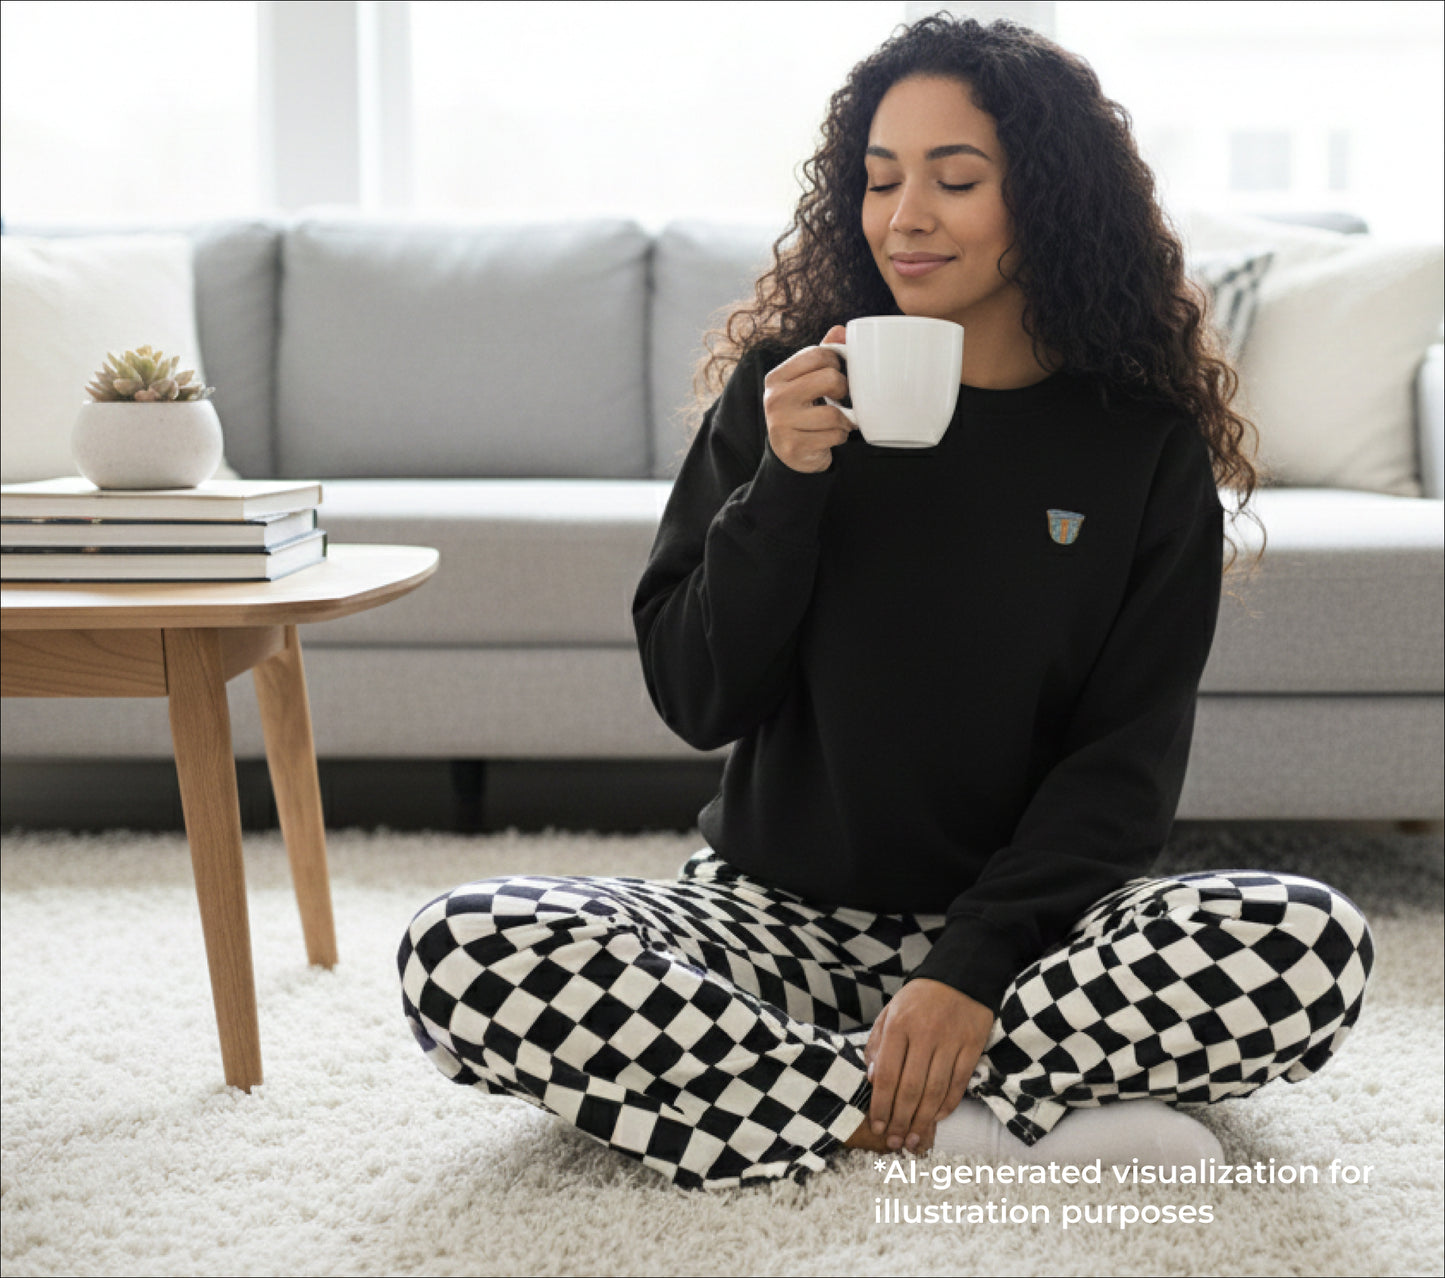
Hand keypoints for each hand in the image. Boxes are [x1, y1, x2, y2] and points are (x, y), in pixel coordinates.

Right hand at [761, 325, 854, 472]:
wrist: (788, 454)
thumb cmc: (801, 410)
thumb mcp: (806, 380)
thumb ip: (821, 355)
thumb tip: (841, 330)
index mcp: (776, 377)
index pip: (818, 354)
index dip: (836, 362)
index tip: (835, 372)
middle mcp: (774, 398)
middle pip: (829, 379)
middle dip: (842, 389)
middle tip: (840, 397)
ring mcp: (781, 424)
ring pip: (834, 413)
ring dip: (844, 419)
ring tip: (838, 420)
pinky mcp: (794, 446)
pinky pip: (833, 436)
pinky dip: (840, 436)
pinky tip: (831, 436)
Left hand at [864, 978, 993, 1154]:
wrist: (961, 975)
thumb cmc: (919, 998)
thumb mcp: (890, 1011)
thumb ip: (877, 1044)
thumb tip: (870, 1080)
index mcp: (899, 1025)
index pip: (886, 1074)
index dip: (880, 1105)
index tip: (876, 1126)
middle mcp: (924, 1034)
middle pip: (910, 1088)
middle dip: (900, 1120)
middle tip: (894, 1143)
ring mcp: (950, 1041)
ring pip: (935, 1091)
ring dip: (923, 1121)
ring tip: (913, 1140)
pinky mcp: (972, 1047)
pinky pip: (958, 1084)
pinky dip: (947, 1106)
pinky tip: (936, 1119)